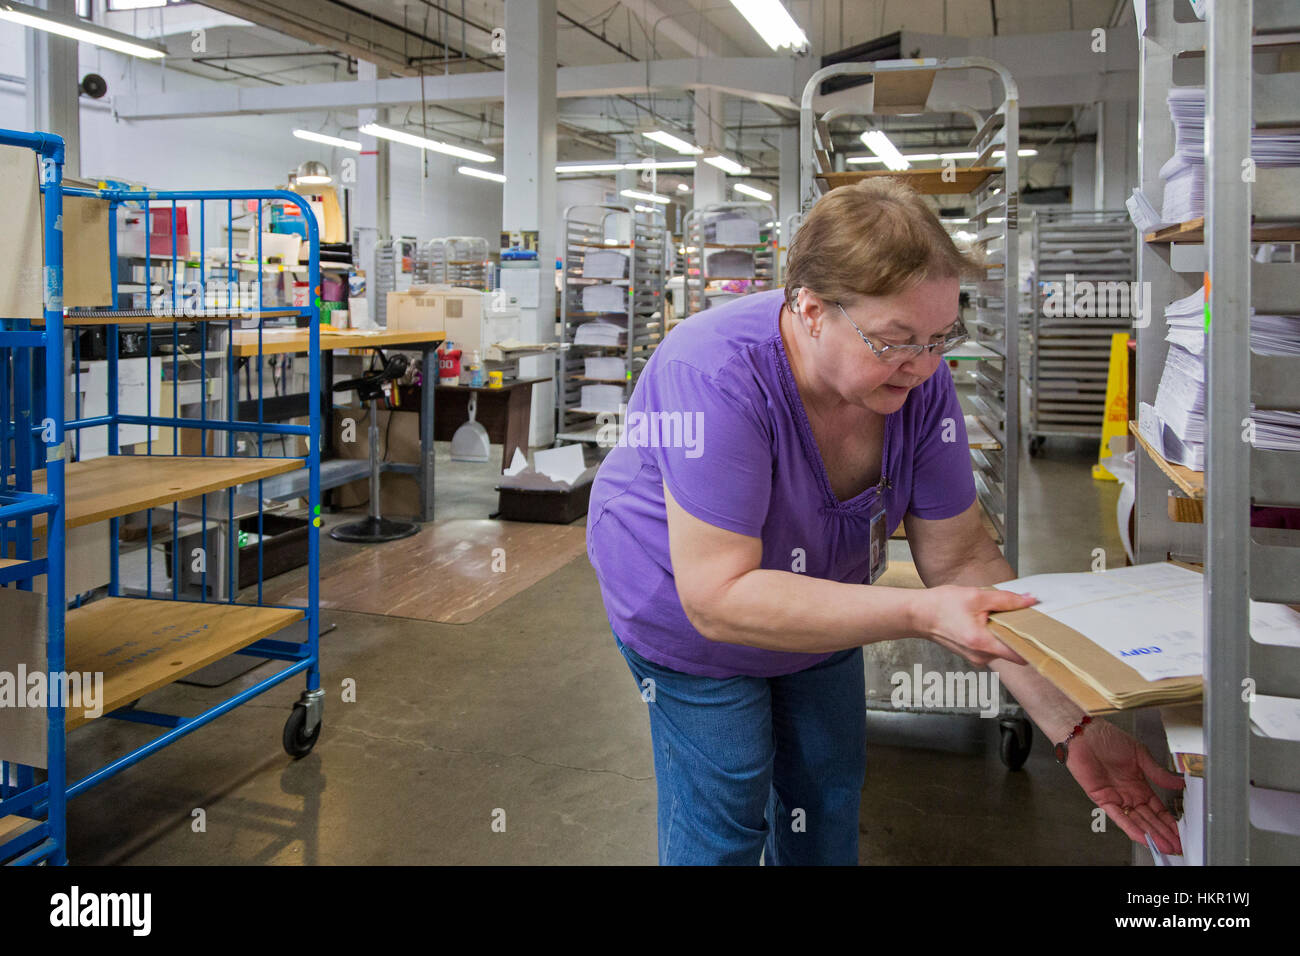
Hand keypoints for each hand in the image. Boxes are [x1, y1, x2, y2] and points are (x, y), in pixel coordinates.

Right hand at [918, 586, 1035, 666]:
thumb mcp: (976, 596)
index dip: (1034, 643)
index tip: (1042, 631)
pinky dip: (994, 634)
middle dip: (1018, 632)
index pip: (1021, 655)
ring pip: (1003, 648)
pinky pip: (993, 647)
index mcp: (983, 643)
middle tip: (1018, 613)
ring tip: (994, 614)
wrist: (918, 615)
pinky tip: (985, 620)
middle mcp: (982, 657)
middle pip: (1014, 650)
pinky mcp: (974, 655)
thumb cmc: (940, 606)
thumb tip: (1030, 601)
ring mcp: (977, 658)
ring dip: (1004, 632)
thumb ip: (1006, 600)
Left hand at [1063, 718, 1185, 854]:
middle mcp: (1128, 794)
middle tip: (1177, 846)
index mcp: (1139, 785)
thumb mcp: (1140, 754)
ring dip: (1151, 834)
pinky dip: (1130, 827)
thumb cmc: (1108, 738)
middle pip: (1149, 819)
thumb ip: (1157, 772)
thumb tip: (1178, 782)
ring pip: (1136, 821)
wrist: (1085, 733)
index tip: (1180, 833)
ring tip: (1165, 847)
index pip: (1157, 809)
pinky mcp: (1102, 799)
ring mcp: (1116, 798)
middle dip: (1163, 834)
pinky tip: (1143, 837)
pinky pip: (1117, 816)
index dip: (1169, 822)